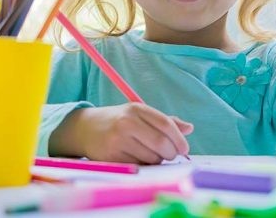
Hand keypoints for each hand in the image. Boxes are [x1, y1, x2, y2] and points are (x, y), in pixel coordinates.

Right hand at [49, 103, 192, 163]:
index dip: (179, 139)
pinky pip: (138, 166)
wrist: (85, 129)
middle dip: (171, 153)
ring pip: (151, 158)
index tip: (185, 148)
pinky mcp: (111, 156)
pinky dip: (144, 166)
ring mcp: (118, 140)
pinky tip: (138, 159)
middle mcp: (127, 122)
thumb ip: (164, 121)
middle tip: (171, 155)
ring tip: (150, 154)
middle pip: (161, 143)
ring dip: (157, 160)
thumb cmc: (119, 121)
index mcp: (137, 109)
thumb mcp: (139, 114)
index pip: (166, 124)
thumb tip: (189, 128)